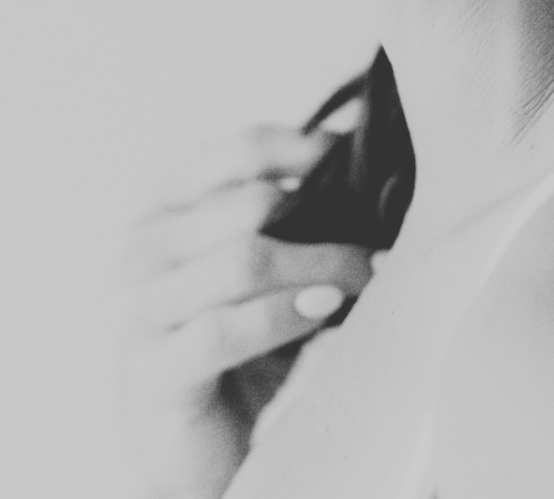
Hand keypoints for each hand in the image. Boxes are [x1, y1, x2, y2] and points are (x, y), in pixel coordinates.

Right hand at [120, 126, 373, 498]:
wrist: (204, 446)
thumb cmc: (243, 339)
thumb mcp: (267, 261)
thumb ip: (290, 206)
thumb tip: (359, 142)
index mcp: (164, 205)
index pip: (240, 149)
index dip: (310, 150)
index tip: (364, 167)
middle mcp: (142, 250)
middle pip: (250, 202)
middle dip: (328, 218)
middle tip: (381, 238)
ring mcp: (139, 312)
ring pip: (242, 261)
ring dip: (321, 264)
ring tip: (367, 275)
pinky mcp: (152, 378)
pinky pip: (222, 332)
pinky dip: (283, 315)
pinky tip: (325, 309)